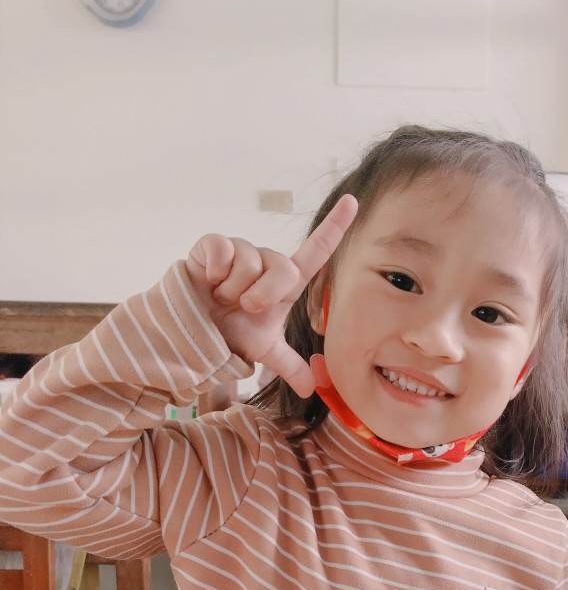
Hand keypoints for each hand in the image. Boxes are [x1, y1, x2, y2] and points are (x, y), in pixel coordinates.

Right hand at [185, 194, 357, 396]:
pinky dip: (215, 274)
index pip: (315, 252)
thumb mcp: (262, 350)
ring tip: (222, 296)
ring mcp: (241, 250)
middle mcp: (266, 261)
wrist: (191, 329)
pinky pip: (223, 252)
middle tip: (244, 307)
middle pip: (283, 268)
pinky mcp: (214, 244)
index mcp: (285, 282)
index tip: (354, 201)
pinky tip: (207, 281)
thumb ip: (288, 364)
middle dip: (263, 296)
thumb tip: (310, 388)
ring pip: (250, 264)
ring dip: (234, 290)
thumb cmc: (230, 330)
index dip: (334, 227)